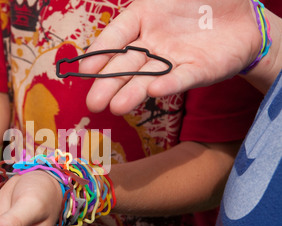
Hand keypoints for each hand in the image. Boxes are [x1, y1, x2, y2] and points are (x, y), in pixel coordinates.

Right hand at [80, 0, 260, 114]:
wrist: (245, 16)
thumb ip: (151, 2)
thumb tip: (132, 10)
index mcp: (144, 17)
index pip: (116, 36)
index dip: (100, 52)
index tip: (86, 69)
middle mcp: (154, 42)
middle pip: (125, 64)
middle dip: (108, 83)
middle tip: (93, 103)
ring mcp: (174, 58)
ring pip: (148, 77)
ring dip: (132, 92)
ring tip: (116, 108)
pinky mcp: (198, 70)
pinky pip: (182, 77)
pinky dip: (169, 85)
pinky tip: (155, 91)